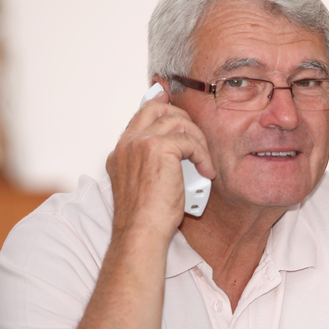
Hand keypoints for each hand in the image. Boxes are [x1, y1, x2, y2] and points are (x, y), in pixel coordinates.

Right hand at [105, 85, 215, 237]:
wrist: (142, 231)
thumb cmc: (146, 217)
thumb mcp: (145, 185)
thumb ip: (153, 164)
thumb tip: (177, 154)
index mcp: (121, 151)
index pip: (141, 115)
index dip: (158, 104)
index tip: (169, 97)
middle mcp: (128, 143)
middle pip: (157, 107)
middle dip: (182, 116)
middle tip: (197, 137)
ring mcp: (141, 143)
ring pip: (178, 121)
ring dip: (198, 140)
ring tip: (204, 162)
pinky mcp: (159, 148)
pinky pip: (190, 142)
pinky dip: (203, 156)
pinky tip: (207, 171)